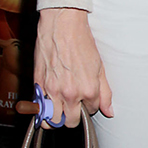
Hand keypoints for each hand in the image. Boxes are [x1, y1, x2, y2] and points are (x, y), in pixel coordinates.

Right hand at [34, 7, 112, 127]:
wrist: (62, 25)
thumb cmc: (80, 42)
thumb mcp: (99, 67)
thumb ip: (105, 92)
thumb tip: (109, 111)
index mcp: (88, 90)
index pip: (90, 111)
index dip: (89, 105)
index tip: (86, 98)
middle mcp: (70, 94)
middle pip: (71, 122)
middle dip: (73, 116)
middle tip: (73, 106)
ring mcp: (52, 90)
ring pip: (53, 120)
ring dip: (57, 117)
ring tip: (59, 108)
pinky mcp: (38, 84)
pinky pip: (39, 108)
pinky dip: (43, 109)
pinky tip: (48, 101)